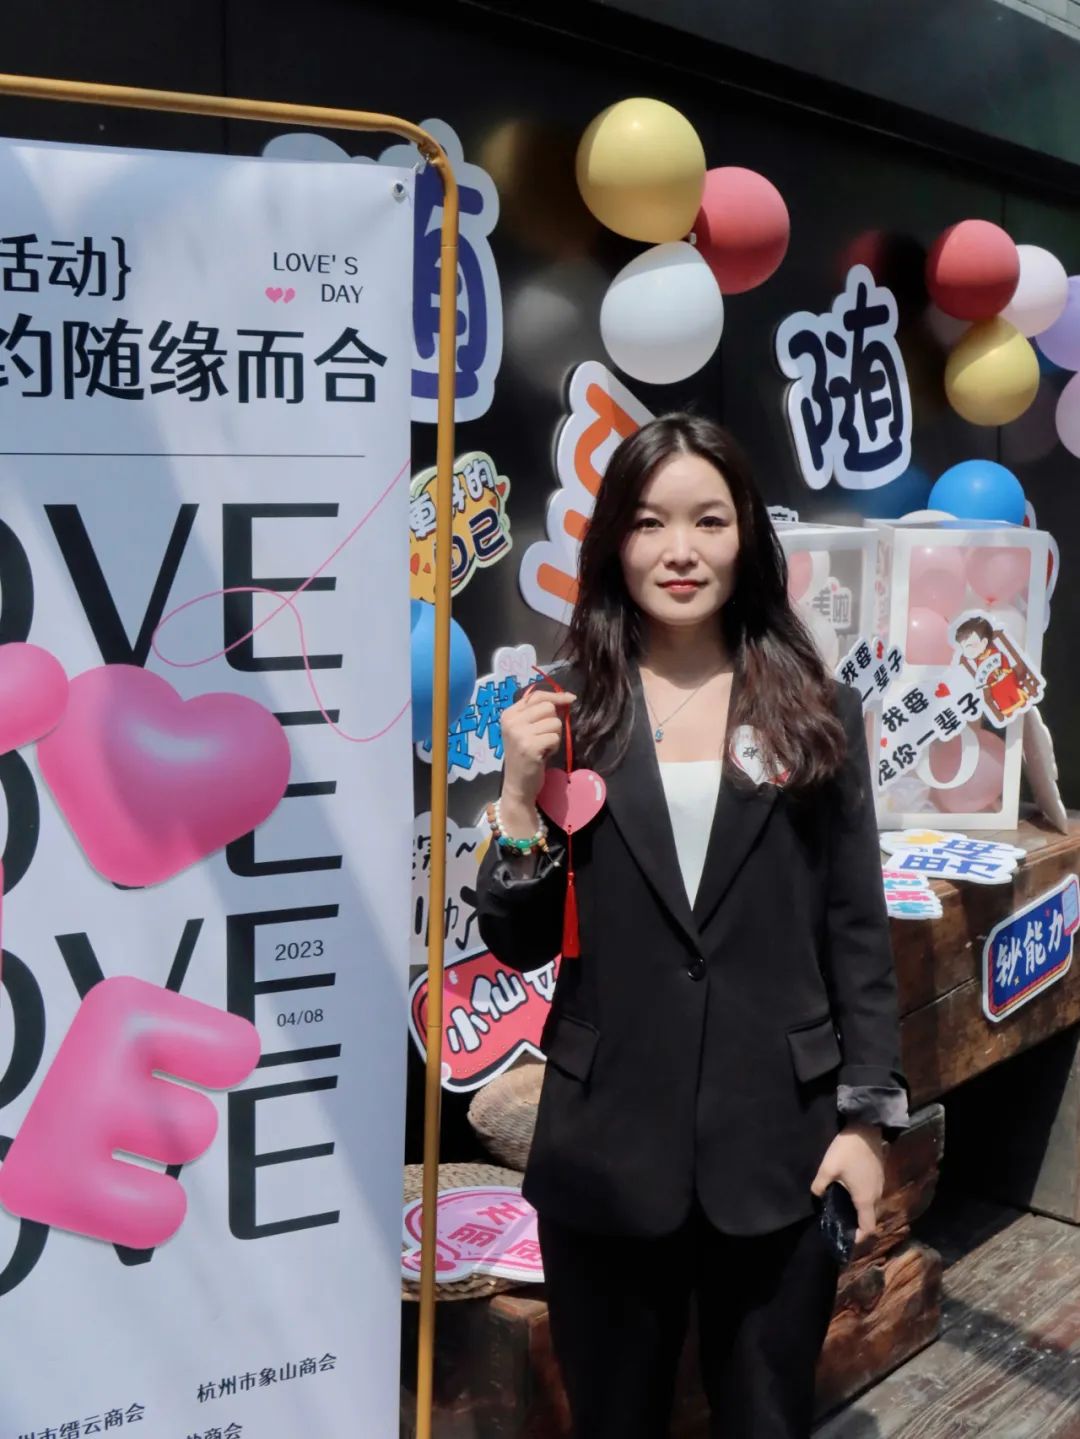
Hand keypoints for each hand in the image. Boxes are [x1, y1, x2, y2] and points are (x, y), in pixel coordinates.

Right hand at [500, 688, 575, 814]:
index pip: (537, 695)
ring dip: (554, 736)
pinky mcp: (530, 746)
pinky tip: (544, 755)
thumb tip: (566, 697)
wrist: (518, 784)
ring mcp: (519, 733)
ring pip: (555, 722)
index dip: (556, 696)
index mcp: (509, 714)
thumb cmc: (525, 756)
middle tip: (544, 737)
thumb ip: (537, 713)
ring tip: (543, 747)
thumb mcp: (525, 730)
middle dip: (553, 722)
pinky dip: (554, 747)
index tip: (570, 698)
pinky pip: (555, 737)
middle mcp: (511, 721)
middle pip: (548, 707)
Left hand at [811, 1123, 885, 1243]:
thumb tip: (816, 1196)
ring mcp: (880, 1185)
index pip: (868, 1228)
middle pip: (869, 1219)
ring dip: (859, 1211)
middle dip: (856, 1225)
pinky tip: (848, 1192)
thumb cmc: (847, 1151)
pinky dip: (862, 1200)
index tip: (847, 1240)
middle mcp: (876, 1196)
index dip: (859, 1239)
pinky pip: (871, 1195)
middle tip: (839, 1224)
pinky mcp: (879, 1176)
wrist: (866, 1128)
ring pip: (871, 1206)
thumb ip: (820, 1186)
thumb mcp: (828, 1168)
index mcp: (865, 1199)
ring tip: (841, 1209)